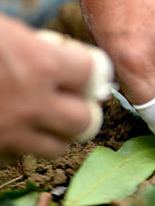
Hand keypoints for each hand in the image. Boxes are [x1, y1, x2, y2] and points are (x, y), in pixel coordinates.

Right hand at [0, 14, 94, 157]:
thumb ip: (29, 45)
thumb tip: (52, 55)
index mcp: (39, 64)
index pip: (95, 73)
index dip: (91, 70)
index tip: (86, 69)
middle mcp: (31, 104)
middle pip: (86, 120)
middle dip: (81, 109)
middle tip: (71, 98)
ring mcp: (8, 133)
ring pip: (57, 148)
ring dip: (56, 133)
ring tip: (43, 118)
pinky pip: (16, 159)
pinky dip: (18, 148)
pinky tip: (6, 130)